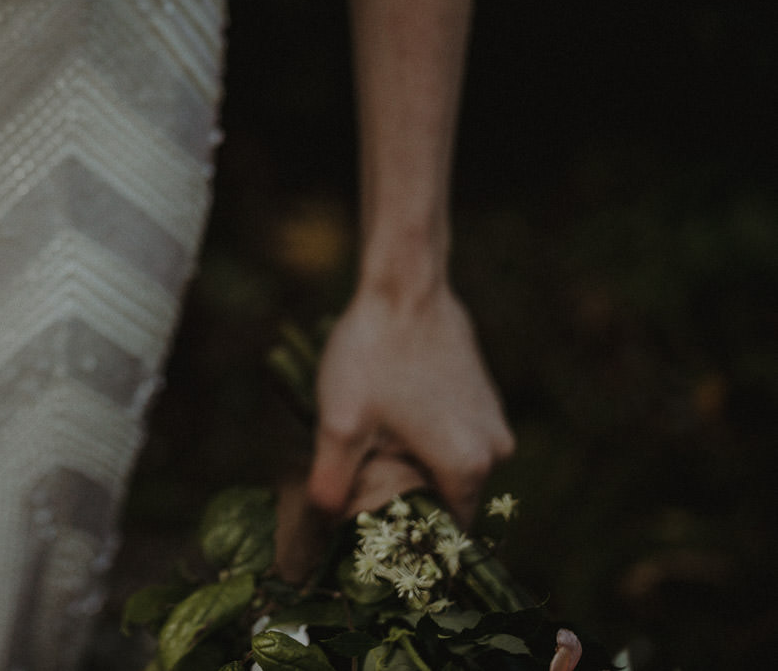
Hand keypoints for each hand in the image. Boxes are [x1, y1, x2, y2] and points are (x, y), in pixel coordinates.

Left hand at [306, 282, 513, 525]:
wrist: (403, 287)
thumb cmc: (372, 355)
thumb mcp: (340, 423)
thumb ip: (333, 481)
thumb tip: (325, 526)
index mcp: (468, 467)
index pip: (443, 533)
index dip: (403, 532)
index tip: (368, 518)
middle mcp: (495, 451)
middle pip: (445, 498)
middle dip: (405, 493)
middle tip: (360, 474)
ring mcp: (493, 421)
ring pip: (448, 465)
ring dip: (413, 462)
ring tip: (371, 440)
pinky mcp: (484, 397)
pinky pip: (455, 436)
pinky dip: (426, 436)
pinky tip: (390, 414)